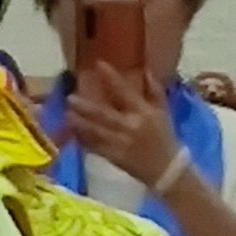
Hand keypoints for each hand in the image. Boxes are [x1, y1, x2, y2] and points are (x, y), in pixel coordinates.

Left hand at [62, 58, 177, 191]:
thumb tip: (146, 71)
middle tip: (70, 97)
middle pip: (104, 114)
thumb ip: (155, 91)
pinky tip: (73, 133)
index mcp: (144, 112)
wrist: (168, 171)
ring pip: (96, 131)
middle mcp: (130, 126)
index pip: (125, 92)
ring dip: (80, 123)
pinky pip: (95, 147)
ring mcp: (120, 144)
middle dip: (86, 106)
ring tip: (67, 115)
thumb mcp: (164, 112)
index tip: (98, 64)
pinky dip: (84, 140)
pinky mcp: (114, 158)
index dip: (111, 77)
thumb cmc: (165, 138)